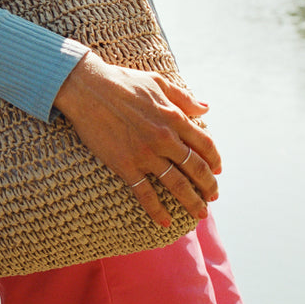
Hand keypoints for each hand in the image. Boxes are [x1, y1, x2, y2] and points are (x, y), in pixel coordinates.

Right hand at [52, 52, 220, 227]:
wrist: (86, 88)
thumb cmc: (122, 81)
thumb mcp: (158, 83)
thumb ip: (183, 97)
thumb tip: (205, 107)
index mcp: (174, 117)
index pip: (205, 145)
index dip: (215, 160)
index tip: (218, 171)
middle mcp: (164, 138)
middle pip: (196, 169)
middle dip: (209, 186)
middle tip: (213, 198)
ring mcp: (145, 154)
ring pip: (177, 185)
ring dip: (192, 202)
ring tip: (200, 214)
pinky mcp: (125, 165)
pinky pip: (145, 194)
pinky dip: (157, 211)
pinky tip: (165, 222)